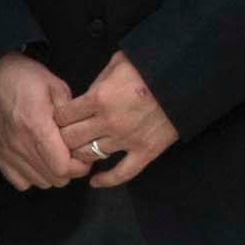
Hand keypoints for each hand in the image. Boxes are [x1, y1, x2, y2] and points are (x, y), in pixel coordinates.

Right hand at [0, 53, 88, 191]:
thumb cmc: (24, 78)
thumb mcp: (55, 86)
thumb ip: (71, 114)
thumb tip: (82, 137)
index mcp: (37, 127)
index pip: (63, 167)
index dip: (79, 167)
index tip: (84, 157)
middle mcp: (20, 145)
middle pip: (53, 178)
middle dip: (69, 171)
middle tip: (72, 156)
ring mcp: (6, 153)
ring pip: (38, 182)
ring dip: (51, 174)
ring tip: (54, 158)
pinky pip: (19, 182)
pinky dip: (31, 176)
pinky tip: (36, 162)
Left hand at [60, 56, 180, 188]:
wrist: (186, 77)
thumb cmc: (150, 64)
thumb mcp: (117, 63)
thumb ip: (97, 81)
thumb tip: (84, 98)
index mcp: (99, 98)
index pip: (63, 116)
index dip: (57, 118)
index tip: (59, 119)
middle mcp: (108, 122)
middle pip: (71, 139)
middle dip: (62, 138)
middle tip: (63, 137)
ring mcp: (127, 140)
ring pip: (90, 155)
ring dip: (79, 155)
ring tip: (76, 153)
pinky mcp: (146, 151)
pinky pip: (122, 173)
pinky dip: (107, 180)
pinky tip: (95, 182)